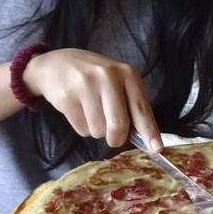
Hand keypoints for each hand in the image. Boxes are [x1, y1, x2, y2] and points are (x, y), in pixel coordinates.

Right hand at [22, 48, 161, 151]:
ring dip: (96, 130)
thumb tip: (145, 137)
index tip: (157, 149)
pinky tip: (78, 109)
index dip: (149, 131)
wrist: (55, 64)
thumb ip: (130, 104)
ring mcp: (85, 85)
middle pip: (119, 125)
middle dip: (117, 138)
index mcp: (127, 73)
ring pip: (98, 130)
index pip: (141, 108)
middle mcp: (108, 77)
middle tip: (113, 137)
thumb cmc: (93, 76)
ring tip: (90, 111)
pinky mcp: (67, 97)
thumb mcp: (117, 81)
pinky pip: (81, 129)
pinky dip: (81, 127)